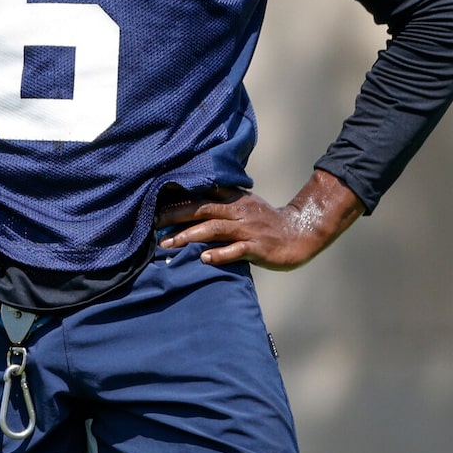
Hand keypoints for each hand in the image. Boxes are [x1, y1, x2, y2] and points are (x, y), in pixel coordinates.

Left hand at [159, 169, 361, 269]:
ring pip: (215, 228)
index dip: (179, 198)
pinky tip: (204, 259)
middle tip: (153, 223)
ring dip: (190, 236)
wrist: (299, 235)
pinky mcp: (258, 247)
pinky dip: (219, 254)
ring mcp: (249, 229)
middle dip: (176, 215)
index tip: (155, 204)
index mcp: (235, 199)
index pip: (203, 194)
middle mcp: (239, 211)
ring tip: (168, 244)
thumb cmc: (266, 223)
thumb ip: (221, 204)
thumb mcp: (245, 206)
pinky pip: (236, 250)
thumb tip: (189, 207)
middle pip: (202, 209)